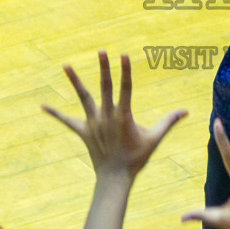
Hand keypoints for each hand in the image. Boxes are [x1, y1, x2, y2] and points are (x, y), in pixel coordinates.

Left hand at [44, 51, 186, 179]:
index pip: (125, 87)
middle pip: (104, 87)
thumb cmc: (137, 158)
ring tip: (66, 66)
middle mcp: (106, 116)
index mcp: (123, 115)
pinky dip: (55, 114)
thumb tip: (186, 111)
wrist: (115, 178)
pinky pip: (67, 121)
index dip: (125, 71)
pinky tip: (42, 106)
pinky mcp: (83, 132)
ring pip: (83, 98)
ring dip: (75, 81)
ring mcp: (92, 123)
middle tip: (101, 51)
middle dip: (104, 67)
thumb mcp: (155, 139)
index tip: (124, 55)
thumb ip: (169, 122)